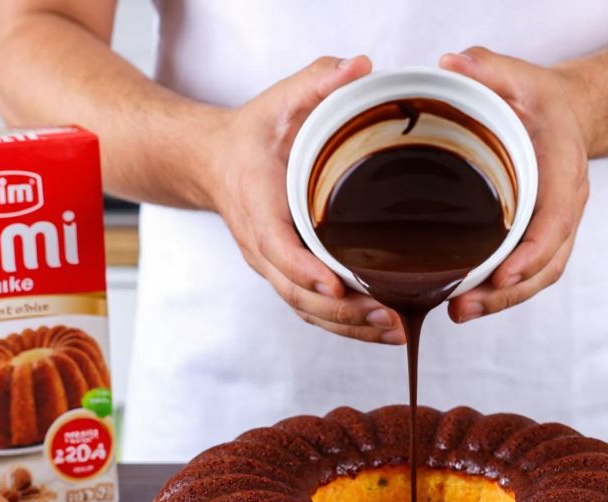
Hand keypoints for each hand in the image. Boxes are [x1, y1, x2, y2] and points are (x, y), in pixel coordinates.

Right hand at [202, 55, 406, 344]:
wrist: (212, 161)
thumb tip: (363, 65)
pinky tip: (382, 328)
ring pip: (307, 309)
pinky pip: (313, 309)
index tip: (336, 285)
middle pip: (298, 293)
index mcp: (258, 206)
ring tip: (395, 330)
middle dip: (343, 311)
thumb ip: (319, 80)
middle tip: (389, 317)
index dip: (305, 270)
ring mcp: (272, 265)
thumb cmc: (253, 132)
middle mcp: (261, 246)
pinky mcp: (286, 275)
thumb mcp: (282, 99)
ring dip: (349, 326)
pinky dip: (345, 324)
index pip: (277, 247)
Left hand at [438, 47, 591, 323]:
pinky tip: (465, 302)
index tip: (504, 274)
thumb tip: (451, 63)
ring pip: (537, 276)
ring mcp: (555, 227)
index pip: (555, 222)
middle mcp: (566, 207)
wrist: (570, 116)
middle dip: (507, 292)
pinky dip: (501, 292)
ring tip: (459, 313)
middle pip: (545, 264)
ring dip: (501, 300)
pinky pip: (527, 273)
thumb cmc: (541, 100)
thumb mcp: (519, 75)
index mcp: (563, 172)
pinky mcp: (539, 238)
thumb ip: (489, 67)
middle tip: (463, 309)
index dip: (532, 253)